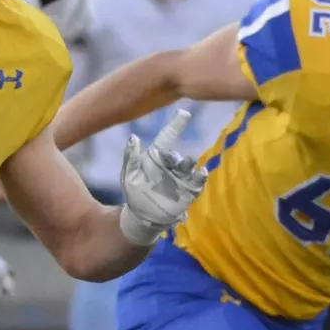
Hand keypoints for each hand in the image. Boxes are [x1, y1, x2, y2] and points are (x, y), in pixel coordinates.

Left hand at [118, 109, 207, 245]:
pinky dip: (201, 176)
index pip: (167, 138)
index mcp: (155, 158)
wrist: (143, 216)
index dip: (175, 125)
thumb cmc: (134, 192)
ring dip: (189, 163)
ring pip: (189, 166)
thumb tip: (134, 137)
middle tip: (171, 159)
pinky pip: (198, 181)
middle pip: (177, 155)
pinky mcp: (190, 191)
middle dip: (175, 156)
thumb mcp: (129, 174)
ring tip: (187, 164)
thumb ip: (131, 157)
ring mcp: (181, 178)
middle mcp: (171, 165)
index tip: (184, 113)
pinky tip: (201, 172)